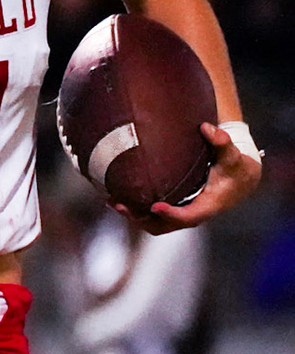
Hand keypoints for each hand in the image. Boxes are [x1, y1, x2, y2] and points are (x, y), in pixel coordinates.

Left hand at [129, 122, 262, 233]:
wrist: (240, 179)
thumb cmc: (235, 166)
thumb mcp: (232, 154)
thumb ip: (222, 142)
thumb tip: (206, 127)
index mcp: (209, 205)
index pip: (189, 216)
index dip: (172, 214)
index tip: (155, 206)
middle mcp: (194, 214)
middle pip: (165, 226)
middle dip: (142, 218)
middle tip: (120, 204)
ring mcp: (183, 213)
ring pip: (155, 225)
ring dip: (134, 216)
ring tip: (113, 201)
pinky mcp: (176, 209)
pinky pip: (153, 218)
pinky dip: (137, 211)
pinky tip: (118, 198)